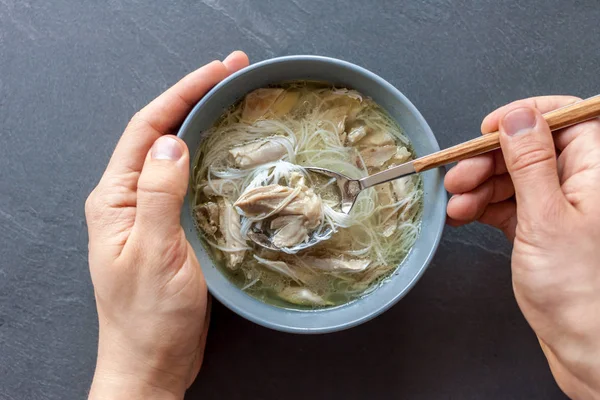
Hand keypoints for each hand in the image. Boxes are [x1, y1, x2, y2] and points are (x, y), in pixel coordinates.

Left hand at [85, 51, 248, 399]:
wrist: (151, 363)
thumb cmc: (148, 318)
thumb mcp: (153, 254)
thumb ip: (158, 195)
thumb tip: (170, 141)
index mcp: (115, 198)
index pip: (146, 129)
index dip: (182, 93)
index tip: (218, 70)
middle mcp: (128, 197)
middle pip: (160, 133)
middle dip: (195, 97)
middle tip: (233, 73)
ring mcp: (149, 211)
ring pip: (176, 154)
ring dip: (203, 123)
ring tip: (234, 98)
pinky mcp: (170, 226)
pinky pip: (189, 180)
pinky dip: (209, 157)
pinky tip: (229, 149)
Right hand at [445, 96, 599, 398]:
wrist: (584, 344)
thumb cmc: (579, 291)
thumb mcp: (546, 218)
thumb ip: (531, 163)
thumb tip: (518, 118)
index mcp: (596, 171)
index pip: (565, 119)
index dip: (525, 117)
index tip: (490, 129)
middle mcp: (580, 184)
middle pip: (530, 150)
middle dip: (489, 160)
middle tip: (459, 175)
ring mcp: (559, 207)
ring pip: (513, 177)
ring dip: (479, 187)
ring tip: (456, 203)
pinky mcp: (540, 229)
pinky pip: (507, 204)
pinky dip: (482, 207)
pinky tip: (463, 215)